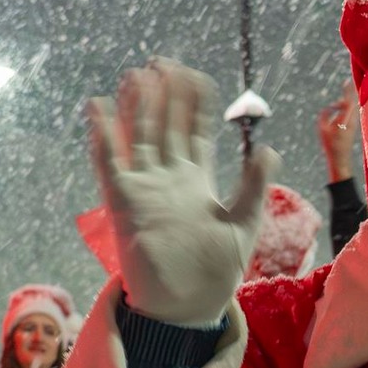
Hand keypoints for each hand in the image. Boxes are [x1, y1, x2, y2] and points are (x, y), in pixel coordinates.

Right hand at [86, 59, 276, 326]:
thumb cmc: (216, 271)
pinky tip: (98, 107)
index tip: (194, 74)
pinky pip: (109, 163)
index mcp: (198, 179)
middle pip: (164, 125)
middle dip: (162, 94)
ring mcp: (144, 187)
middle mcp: (168, 177)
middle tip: (161, 61)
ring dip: (135, 106)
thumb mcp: (245, 223)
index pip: (194, 129)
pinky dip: (103, 135)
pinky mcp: (124, 203)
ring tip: (135, 75)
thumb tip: (269, 148)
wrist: (188, 306)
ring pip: (137, 136)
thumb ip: (254, 185)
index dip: (193, 102)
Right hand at [316, 88, 359, 182]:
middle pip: (352, 102)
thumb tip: (331, 106)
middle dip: (350, 92)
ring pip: (353, 107)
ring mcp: (354, 123)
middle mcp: (352, 120)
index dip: (347, 91)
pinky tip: (346, 103)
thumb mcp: (322, 128)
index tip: (346, 82)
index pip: (348, 102)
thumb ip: (325, 114)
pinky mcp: (354, 126)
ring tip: (346, 88)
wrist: (340, 158)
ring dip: (348, 99)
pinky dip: (348, 106)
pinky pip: (352, 112)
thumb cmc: (330, 144)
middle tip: (348, 81)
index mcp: (344, 120)